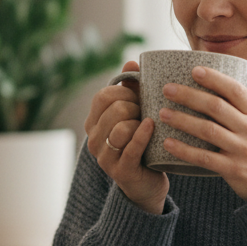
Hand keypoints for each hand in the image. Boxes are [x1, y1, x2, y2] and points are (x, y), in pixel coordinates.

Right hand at [84, 61, 168, 214]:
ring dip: (140, 122)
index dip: (126, 92)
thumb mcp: (136, 115)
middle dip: (136, 107)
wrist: (147, 183)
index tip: (140, 98)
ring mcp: (105, 157)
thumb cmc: (143, 144)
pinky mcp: (121, 171)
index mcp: (94, 122)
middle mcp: (94, 139)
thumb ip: (132, 90)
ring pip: (121, 128)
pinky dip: (143, 134)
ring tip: (151, 125)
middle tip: (148, 113)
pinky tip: (152, 126)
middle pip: (115, 109)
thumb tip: (131, 62)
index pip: (104, 95)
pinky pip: (131, 147)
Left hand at [158, 66, 246, 200]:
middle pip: (216, 107)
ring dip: (182, 120)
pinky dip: (184, 150)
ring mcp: (242, 150)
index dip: (214, 78)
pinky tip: (168, 143)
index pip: (235, 90)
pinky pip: (204, 157)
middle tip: (167, 89)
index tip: (194, 70)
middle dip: (189, 95)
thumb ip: (243, 110)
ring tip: (163, 113)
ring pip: (207, 130)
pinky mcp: (233, 169)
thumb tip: (215, 88)